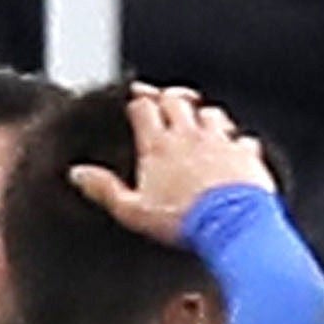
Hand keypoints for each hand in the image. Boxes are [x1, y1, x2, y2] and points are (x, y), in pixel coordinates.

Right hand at [75, 82, 268, 235]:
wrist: (230, 225)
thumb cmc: (181, 219)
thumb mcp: (132, 211)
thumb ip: (104, 189)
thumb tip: (78, 173)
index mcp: (158, 146)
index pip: (143, 108)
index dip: (137, 103)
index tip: (134, 105)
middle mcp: (189, 136)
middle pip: (176, 101)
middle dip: (168, 98)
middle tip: (163, 103)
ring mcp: (220, 142)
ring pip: (211, 112)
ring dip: (203, 115)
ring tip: (198, 122)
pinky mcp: (245, 154)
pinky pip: (242, 138)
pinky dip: (236, 141)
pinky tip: (233, 149)